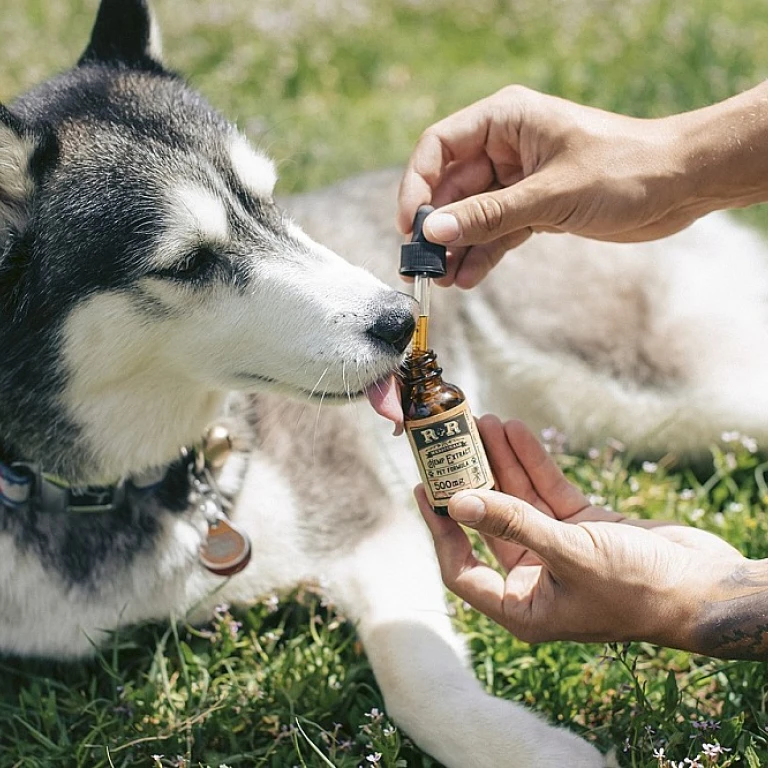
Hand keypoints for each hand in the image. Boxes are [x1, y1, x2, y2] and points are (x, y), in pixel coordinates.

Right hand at [397, 83, 767, 287]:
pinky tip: (469, 278)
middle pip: (452, 186)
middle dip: (437, 226)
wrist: (681, 185)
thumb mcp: (550, 194)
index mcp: (506, 120)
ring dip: (457, 246)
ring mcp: (519, 179)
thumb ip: (489, 215)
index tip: (410, 225)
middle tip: (422, 265)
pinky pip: (497, 231)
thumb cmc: (625, 169)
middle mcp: (507, 146)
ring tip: (443, 280)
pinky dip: (483, 254)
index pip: (440, 146)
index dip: (418, 184)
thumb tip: (435, 233)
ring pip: (472, 214)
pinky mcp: (535, 207)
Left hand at [416, 416, 746, 652]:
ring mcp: (558, 551)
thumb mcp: (570, 554)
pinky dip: (532, 463)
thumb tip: (459, 503)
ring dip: (500, 462)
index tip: (426, 489)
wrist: (705, 586)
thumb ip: (513, 525)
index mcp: (523, 607)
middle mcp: (535, 580)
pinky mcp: (582, 528)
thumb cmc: (640, 588)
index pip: (462, 569)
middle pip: (488, 524)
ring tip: (483, 422)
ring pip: (517, 501)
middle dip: (472, 481)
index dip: (440, 529)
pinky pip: (547, 491)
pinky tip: (515, 432)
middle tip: (452, 443)